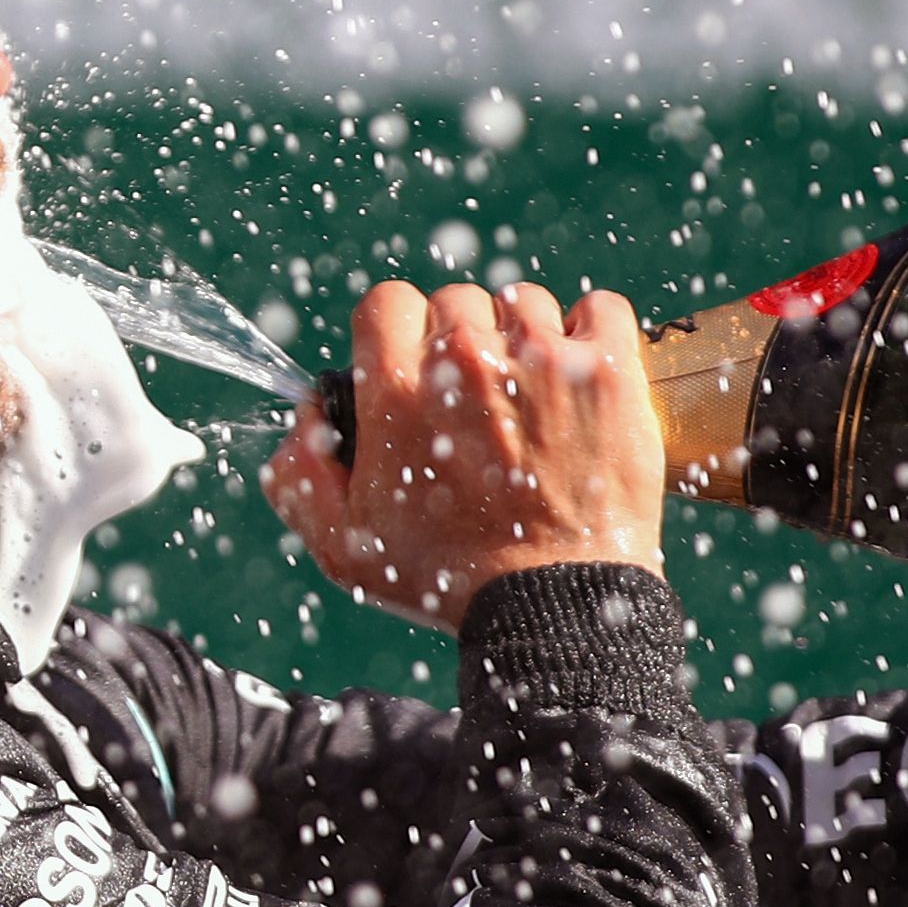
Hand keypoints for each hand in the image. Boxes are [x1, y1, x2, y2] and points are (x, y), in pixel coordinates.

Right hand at [262, 281, 665, 632]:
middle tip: (477, 400)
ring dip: (523, 338)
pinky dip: (592, 332)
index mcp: (399, 389)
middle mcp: (467, 359)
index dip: (399, 334)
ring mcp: (543, 359)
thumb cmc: (450, 582)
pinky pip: (600, 309)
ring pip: (524, 303)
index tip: (416, 369)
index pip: (387, 302)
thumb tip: (305, 419)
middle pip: (456, 301)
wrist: (555, 605)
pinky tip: (581, 374)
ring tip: (533, 397)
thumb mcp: (345, 547)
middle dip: (461, 342)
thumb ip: (300, 477)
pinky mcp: (607, 371)